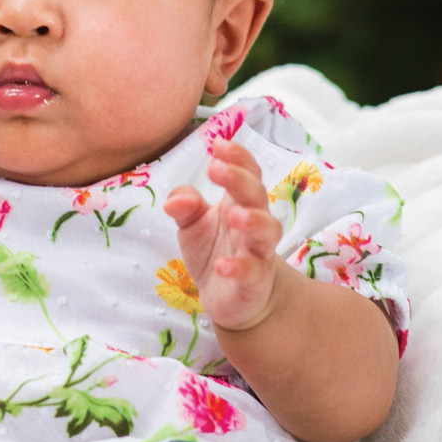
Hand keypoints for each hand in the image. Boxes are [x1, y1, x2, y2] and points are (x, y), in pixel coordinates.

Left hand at [163, 137, 283, 330]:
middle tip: (217, 169)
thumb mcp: (191, 224)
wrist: (233, 298)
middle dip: (240, 180)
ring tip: (235, 215)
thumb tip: (174, 200)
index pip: (247, 172)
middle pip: (257, 195)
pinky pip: (252, 273)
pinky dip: (240, 268)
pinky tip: (222, 265)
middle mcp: (254, 223)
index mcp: (239, 202)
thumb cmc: (214, 250)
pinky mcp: (254, 283)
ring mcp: (258, 253)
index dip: (237, 157)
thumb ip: (184, 205)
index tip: (217, 144)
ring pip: (267, 232)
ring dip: (254, 221)